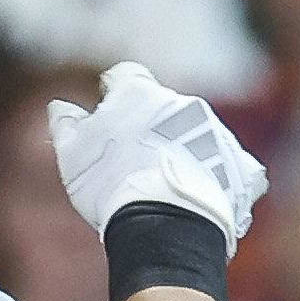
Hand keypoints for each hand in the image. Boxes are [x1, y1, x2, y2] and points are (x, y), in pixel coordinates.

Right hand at [46, 62, 266, 241]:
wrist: (166, 224)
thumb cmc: (110, 185)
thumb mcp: (72, 154)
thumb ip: (64, 124)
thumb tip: (59, 107)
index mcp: (141, 92)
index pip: (124, 76)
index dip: (113, 92)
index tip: (107, 110)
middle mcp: (183, 105)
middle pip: (164, 108)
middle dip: (152, 127)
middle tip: (134, 161)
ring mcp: (216, 134)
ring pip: (197, 135)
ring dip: (183, 151)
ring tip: (166, 188)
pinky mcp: (240, 167)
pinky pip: (230, 167)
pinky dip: (216, 178)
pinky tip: (200, 198)